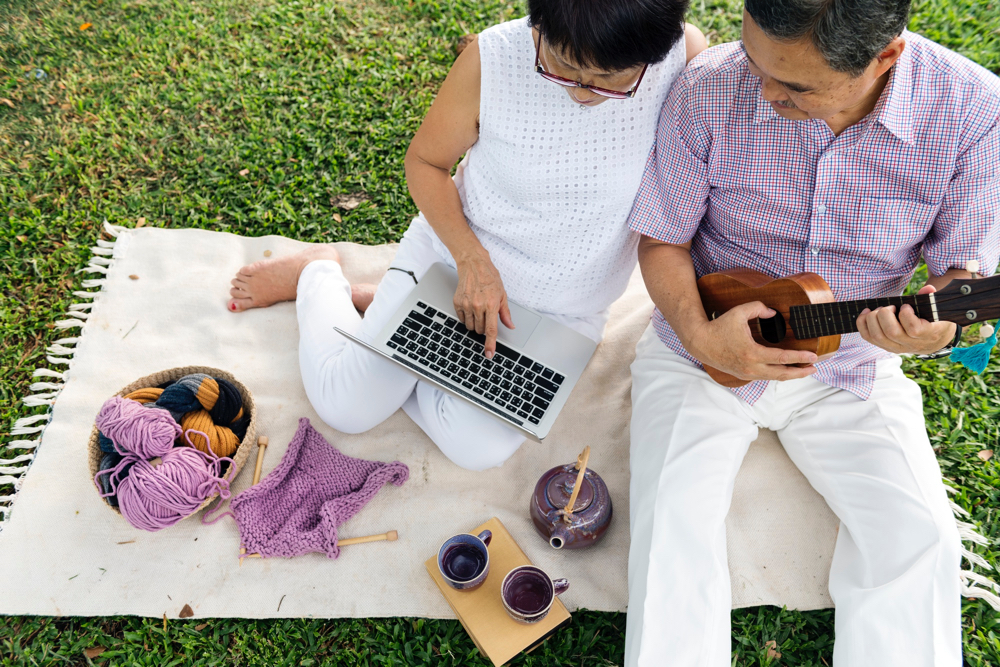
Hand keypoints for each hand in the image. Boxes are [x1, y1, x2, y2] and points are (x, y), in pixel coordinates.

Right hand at [453, 251, 514, 357]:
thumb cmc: (489, 278)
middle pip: (480, 330)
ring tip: (479, 310)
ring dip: (476, 324)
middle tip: (487, 315)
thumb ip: (505, 313)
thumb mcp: (502, 295)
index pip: (491, 330)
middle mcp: (477, 306)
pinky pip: (462, 319)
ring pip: (471, 327)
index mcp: (491, 305)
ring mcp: (466, 305)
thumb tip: (510, 325)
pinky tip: (471, 307)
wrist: (473, 265)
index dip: (490, 344)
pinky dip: (467, 318)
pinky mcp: (457, 303)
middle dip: (484, 328)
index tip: (489, 353)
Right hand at [686, 301, 818, 381]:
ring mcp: (747, 373)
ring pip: (774, 378)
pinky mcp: (743, 375)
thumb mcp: (739, 312)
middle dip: (800, 372)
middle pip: (782, 374)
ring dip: (790, 375)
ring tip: (803, 370)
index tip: (813, 356)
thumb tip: (773, 312)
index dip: (800, 358)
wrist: (701, 343)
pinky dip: (777, 374)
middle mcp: (751, 367)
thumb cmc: (719, 327)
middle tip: (814, 368)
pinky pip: (765, 377)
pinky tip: (784, 370)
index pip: (782, 358)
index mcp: (752, 353)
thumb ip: (758, 307)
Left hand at [856, 284, 956, 353]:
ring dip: (873, 318)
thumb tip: (928, 288)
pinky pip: (868, 337)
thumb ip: (932, 298)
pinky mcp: (885, 347)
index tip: (905, 306)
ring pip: (877, 336)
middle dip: (885, 314)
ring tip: (879, 310)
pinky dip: (862, 324)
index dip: (906, 315)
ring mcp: (897, 348)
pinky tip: (866, 313)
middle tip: (890, 307)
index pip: (914, 329)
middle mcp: (911, 344)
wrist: (933, 340)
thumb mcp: (938, 310)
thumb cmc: (935, 321)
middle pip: (891, 332)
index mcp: (928, 334)